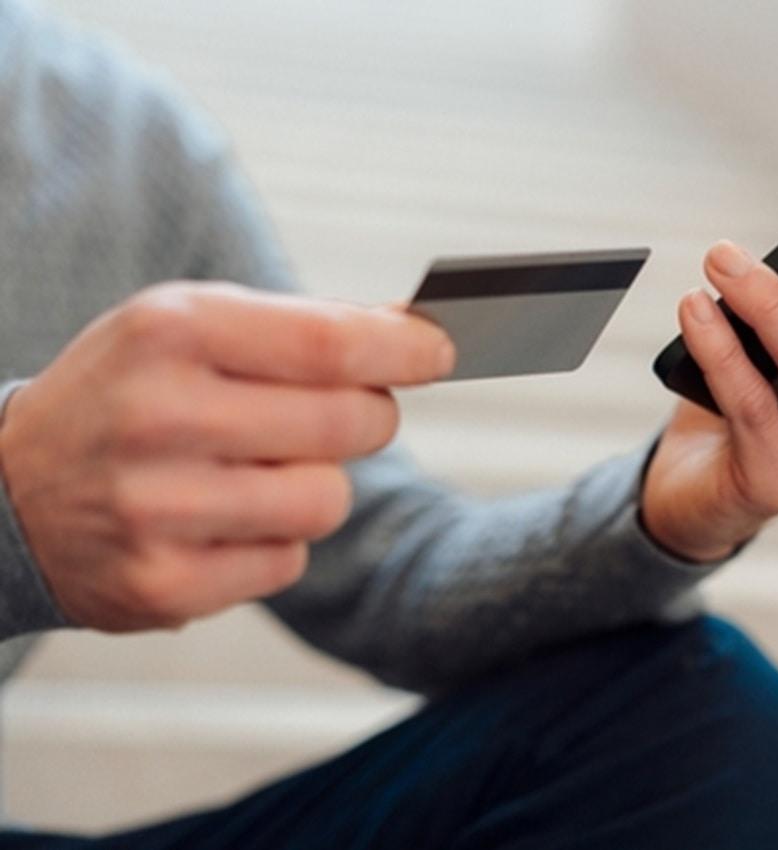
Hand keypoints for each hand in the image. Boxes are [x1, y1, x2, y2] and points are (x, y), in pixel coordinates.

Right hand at [0, 283, 453, 631]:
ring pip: (329, 499)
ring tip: (260, 471)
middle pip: (350, 423)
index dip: (403, 351)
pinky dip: (275, 541)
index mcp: (169, 333)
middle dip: (367, 417)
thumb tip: (415, 335)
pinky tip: (219, 521)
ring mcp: (157, 508)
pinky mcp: (162, 584)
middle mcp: (158, 416)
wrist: (4, 493)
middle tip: (341, 414)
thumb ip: (299, 328)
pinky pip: (289, 561)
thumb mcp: (185, 328)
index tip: (441, 352)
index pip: (329, 343)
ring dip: (317, 485)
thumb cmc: (126, 393)